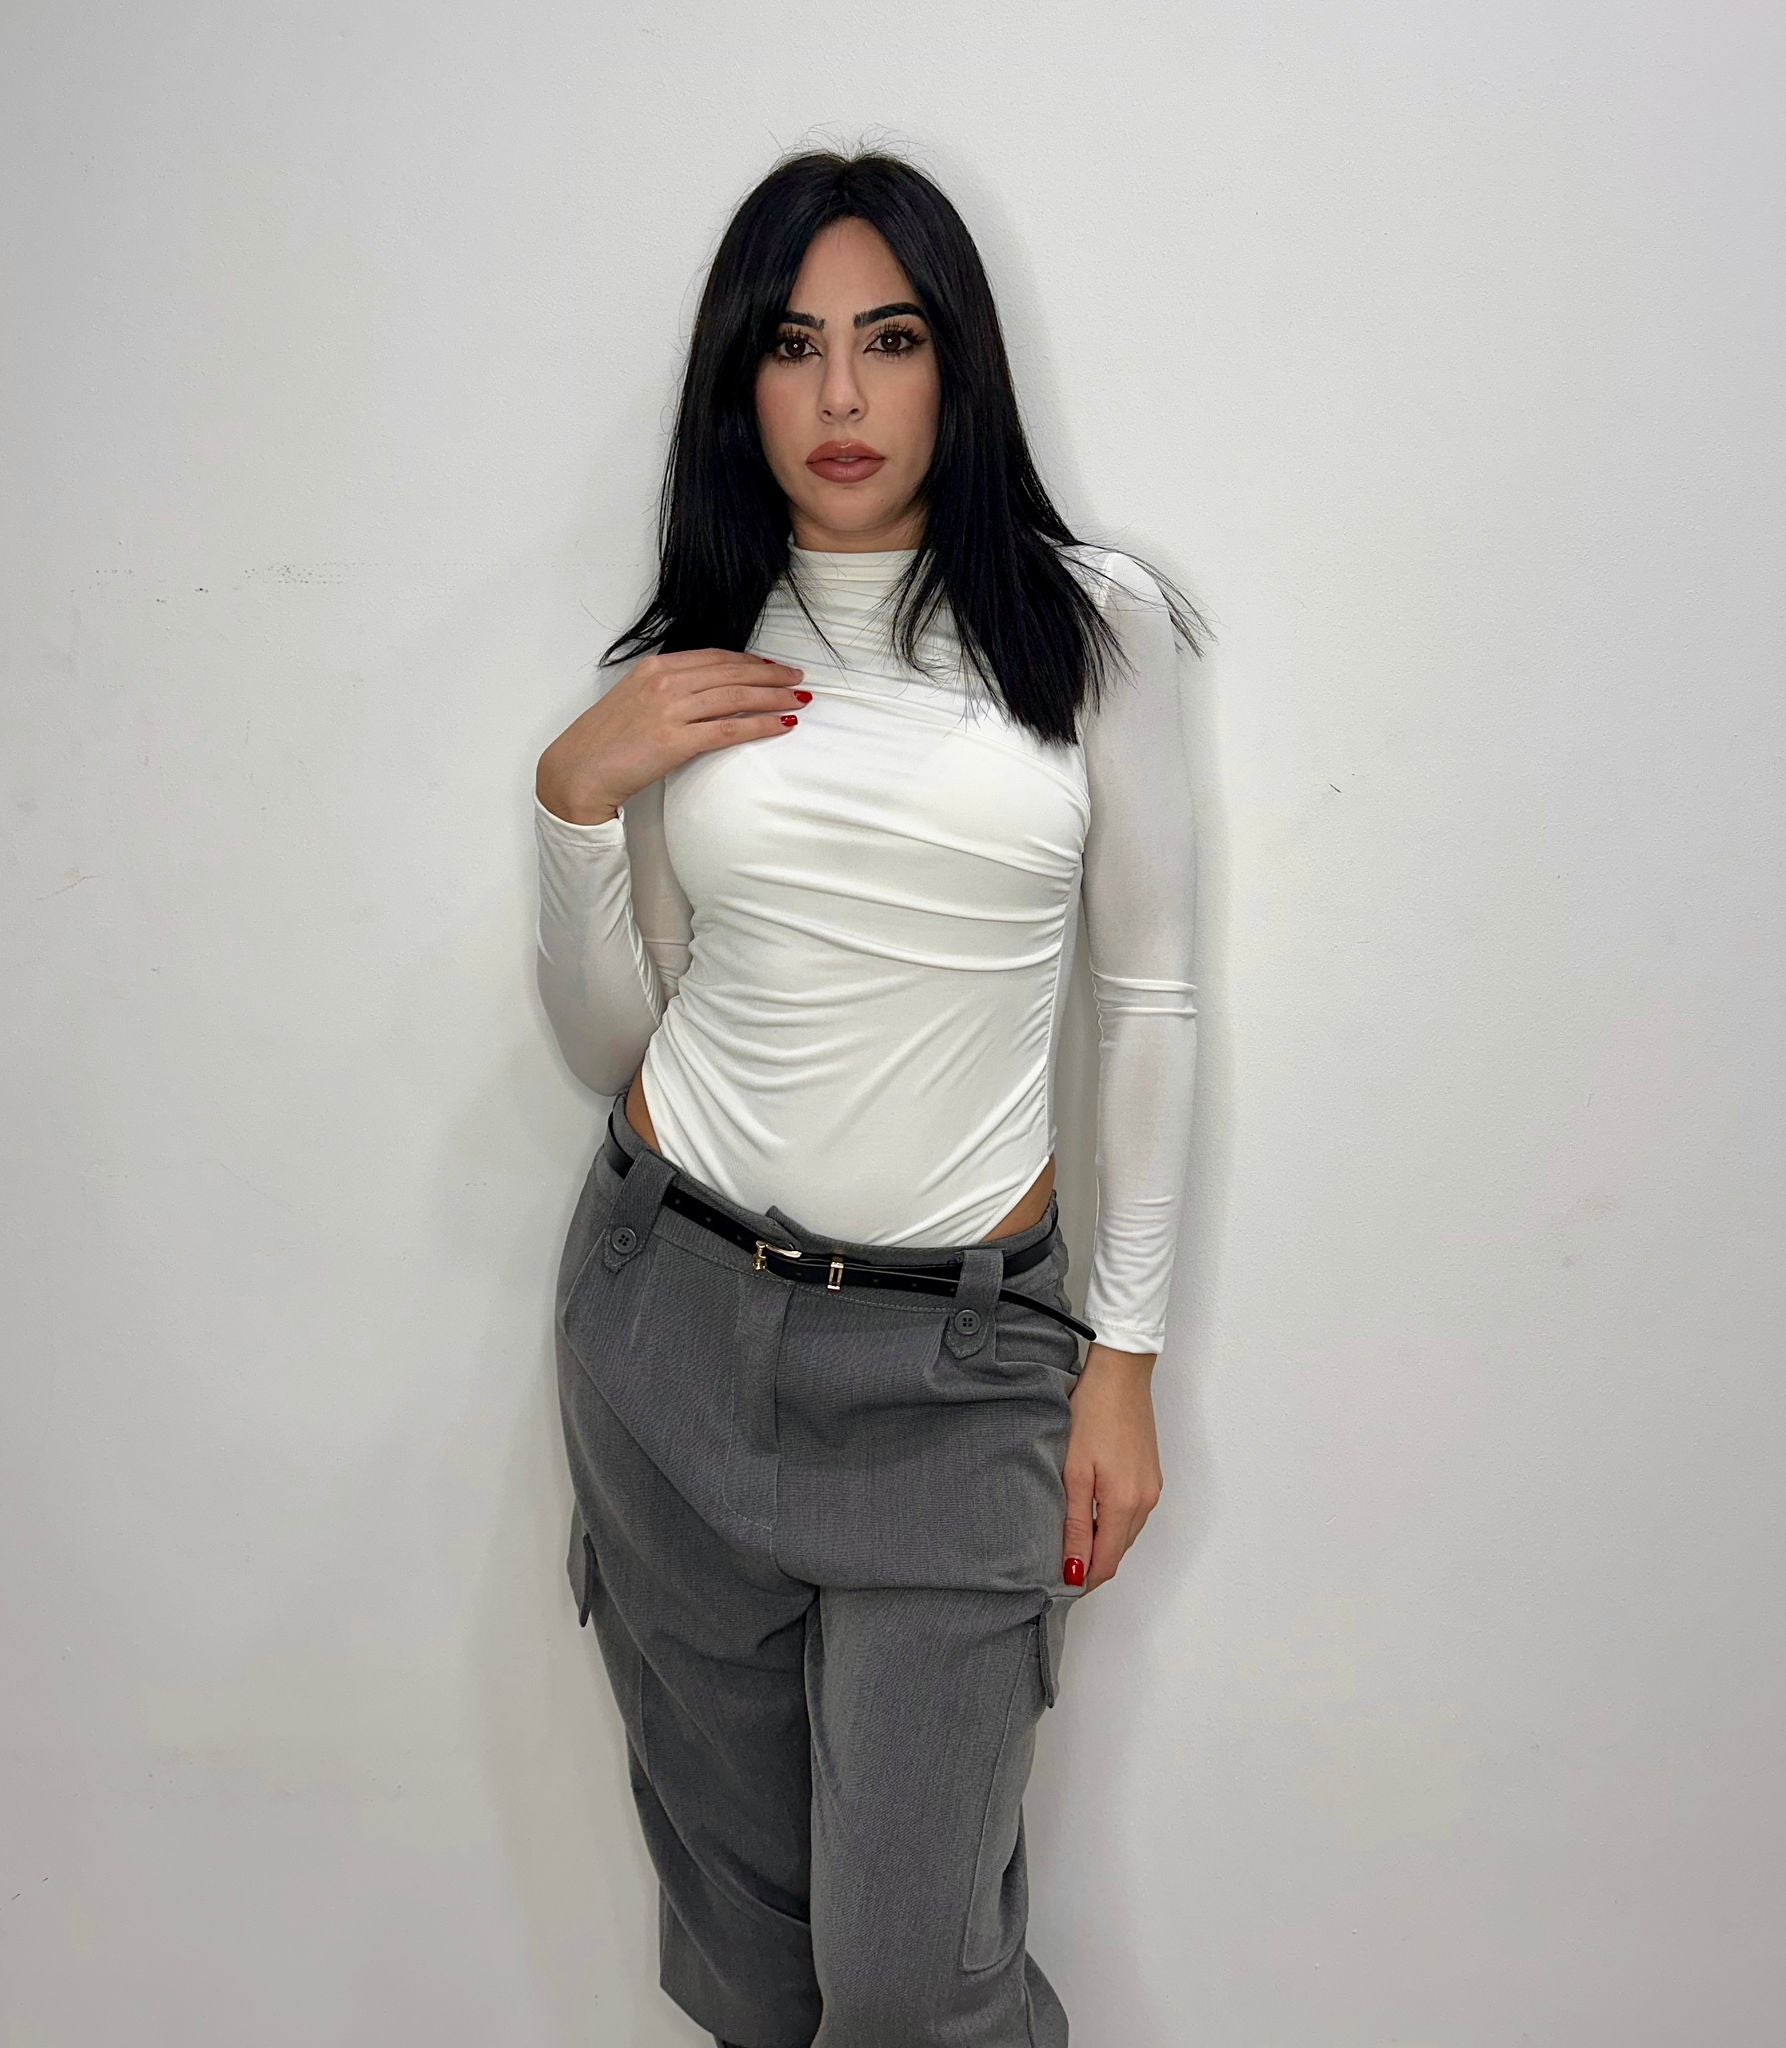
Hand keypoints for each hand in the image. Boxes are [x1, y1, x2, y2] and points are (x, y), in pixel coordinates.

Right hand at [536, 648, 809, 823]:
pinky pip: (730, 728)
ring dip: (773, 697)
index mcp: (653, 668)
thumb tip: (700, 694)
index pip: (714, 657)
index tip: (772, 666)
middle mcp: (664, 682)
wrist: (578, 772)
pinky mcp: (677, 741)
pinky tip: (781, 725)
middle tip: (796, 679)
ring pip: (736, 696)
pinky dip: (761, 725)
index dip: (749, 661)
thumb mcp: (632, 701)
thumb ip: (664, 691)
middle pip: (731, 672)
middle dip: (770, 675)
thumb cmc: (603, 744)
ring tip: (798, 700)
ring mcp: (671, 710)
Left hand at [1061, 1345, 1162, 1590]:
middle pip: (1117, 1551)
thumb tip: (1073, 1568)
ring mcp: (1152, 1488)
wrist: (1121, 1374)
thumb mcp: (1074, 1471)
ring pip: (1125, 1533)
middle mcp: (1145, 1501)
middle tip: (1055, 1561)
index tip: (1057, 1583)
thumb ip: (1075, 1523)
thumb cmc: (1093, 1412)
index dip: (1083, 1579)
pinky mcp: (1151, 1476)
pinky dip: (1112, 1522)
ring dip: (1101, 1541)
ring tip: (1068, 1536)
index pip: (1106, 1562)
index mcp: (1125, 1504)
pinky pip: (1132, 1513)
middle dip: (1090, 1563)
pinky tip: (1090, 1510)